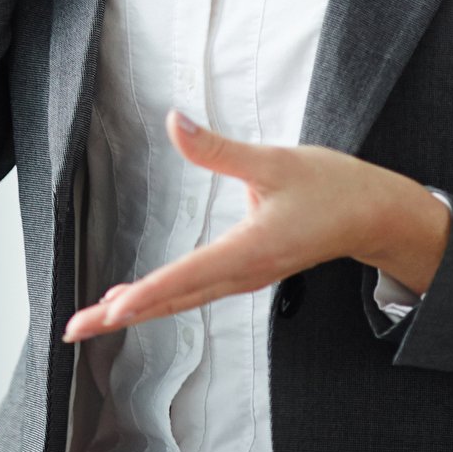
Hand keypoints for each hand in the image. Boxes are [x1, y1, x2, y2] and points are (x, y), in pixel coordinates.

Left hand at [61, 109, 406, 342]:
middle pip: (174, 299)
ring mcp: (246, 276)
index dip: (147, 293)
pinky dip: (162, 298)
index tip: (112, 310)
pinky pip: (196, 291)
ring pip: (182, 299)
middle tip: (76, 328)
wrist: (376, 215)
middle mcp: (244, 272)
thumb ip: (218, 149)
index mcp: (251, 250)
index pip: (187, 275)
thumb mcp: (275, 160)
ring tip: (96, 318)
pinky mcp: (247, 271)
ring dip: (139, 309)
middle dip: (123, 315)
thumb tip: (174, 123)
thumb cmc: (332, 187)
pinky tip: (138, 298)